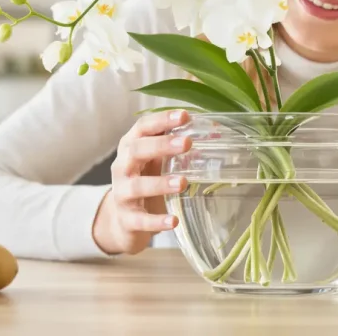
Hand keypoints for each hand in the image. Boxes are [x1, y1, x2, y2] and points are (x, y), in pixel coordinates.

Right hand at [92, 109, 190, 254]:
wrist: (123, 219)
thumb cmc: (145, 180)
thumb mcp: (156, 161)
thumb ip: (176, 147)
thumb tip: (215, 131)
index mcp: (130, 147)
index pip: (143, 127)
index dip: (162, 120)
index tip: (184, 115)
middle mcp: (122, 167)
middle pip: (136, 151)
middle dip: (161, 145)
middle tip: (187, 143)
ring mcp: (122, 193)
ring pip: (137, 186)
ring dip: (160, 183)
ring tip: (183, 182)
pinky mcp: (127, 219)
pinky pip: (140, 220)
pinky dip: (157, 221)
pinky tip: (174, 221)